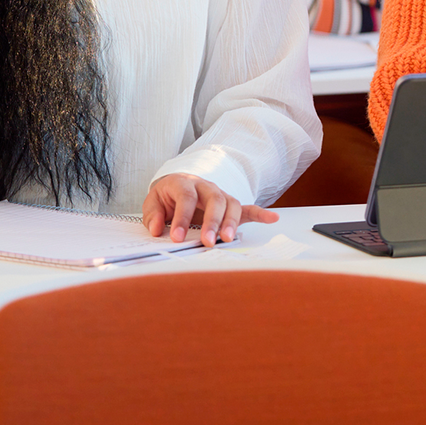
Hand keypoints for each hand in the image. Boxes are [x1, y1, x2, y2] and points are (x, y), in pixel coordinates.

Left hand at [142, 173, 277, 247]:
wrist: (178, 185)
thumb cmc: (167, 197)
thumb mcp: (153, 202)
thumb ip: (153, 215)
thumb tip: (156, 229)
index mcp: (184, 183)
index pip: (186, 198)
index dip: (182, 218)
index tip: (176, 237)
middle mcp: (205, 186)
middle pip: (214, 200)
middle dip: (212, 222)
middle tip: (207, 242)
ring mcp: (220, 194)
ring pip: (231, 204)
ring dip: (231, 222)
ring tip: (227, 239)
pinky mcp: (230, 205)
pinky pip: (248, 208)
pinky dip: (261, 214)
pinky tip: (272, 218)